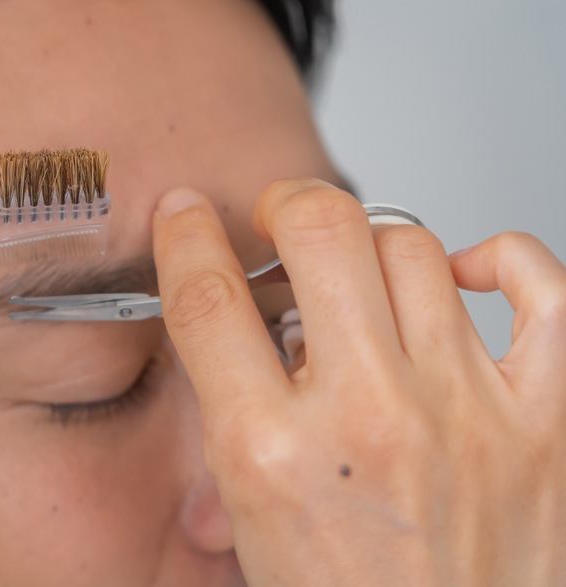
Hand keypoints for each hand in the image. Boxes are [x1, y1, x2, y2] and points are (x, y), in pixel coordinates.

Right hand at [152, 179, 565, 586]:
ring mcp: (465, 412)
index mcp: (272, 452)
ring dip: (370, 244)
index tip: (187, 217)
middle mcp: (369, 421)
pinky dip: (500, 259)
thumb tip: (230, 312)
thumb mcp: (247, 510)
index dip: (186, 236)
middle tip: (281, 219)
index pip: (208, 299)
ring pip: (413, 246)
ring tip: (360, 272)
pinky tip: (464, 273)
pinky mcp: (544, 422)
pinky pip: (542, 290)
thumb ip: (233, 402)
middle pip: (320, 233)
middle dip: (287, 204)